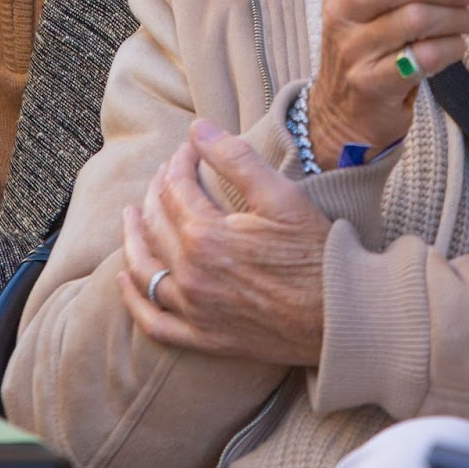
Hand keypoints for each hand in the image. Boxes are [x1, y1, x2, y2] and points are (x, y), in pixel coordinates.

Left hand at [117, 119, 329, 365]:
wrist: (343, 316)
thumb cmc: (316, 253)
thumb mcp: (280, 196)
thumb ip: (235, 158)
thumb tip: (197, 128)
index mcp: (206, 236)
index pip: (176, 187)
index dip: (180, 161)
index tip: (190, 148)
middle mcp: (191, 275)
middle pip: (155, 223)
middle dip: (157, 190)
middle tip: (165, 174)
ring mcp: (195, 310)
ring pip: (145, 270)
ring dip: (133, 238)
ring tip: (131, 216)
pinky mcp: (204, 339)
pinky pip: (154, 322)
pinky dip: (135, 300)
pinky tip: (125, 280)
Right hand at [309, 0, 468, 162]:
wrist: (345, 109)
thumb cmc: (370, 43)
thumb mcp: (369, 2)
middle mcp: (338, 12)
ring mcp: (352, 50)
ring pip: (414, 19)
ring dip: (454, 16)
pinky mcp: (371, 83)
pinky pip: (423, 57)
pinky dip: (450, 47)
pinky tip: (456, 45)